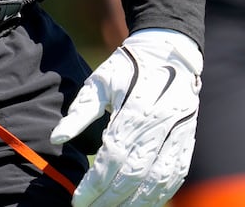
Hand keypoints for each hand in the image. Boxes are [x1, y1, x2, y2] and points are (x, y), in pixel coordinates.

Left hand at [50, 29, 201, 206]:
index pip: (112, 157)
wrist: (169, 53)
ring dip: (134, 202)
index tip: (78, 199)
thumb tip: (57, 138)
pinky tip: (141, 203)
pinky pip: (175, 177)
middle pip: (133, 174)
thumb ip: (79, 112)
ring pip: (156, 181)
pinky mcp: (187, 142)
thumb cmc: (128, 68)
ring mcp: (177, 136)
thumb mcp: (99, 82)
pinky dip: (158, 195)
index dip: (95, 183)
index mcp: (135, 111)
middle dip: (109, 199)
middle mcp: (159, 127)